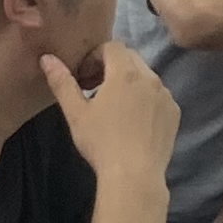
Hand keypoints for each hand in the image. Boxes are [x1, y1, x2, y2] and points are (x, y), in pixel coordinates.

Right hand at [40, 41, 179, 192]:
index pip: (112, 46)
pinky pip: (158, 95)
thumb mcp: (76, 113)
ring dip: (129, 82)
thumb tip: (47, 58)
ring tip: (112, 106)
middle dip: (111, 66)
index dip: (94, 56)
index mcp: (126, 73)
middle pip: (130, 58)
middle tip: (94, 88)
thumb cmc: (101, 142)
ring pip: (146, 76)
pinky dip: (145, 98)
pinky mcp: (174, 113)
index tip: (83, 77)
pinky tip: (132, 121)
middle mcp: (151, 78)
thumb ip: (62, 82)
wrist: (134, 175)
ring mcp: (166, 95)